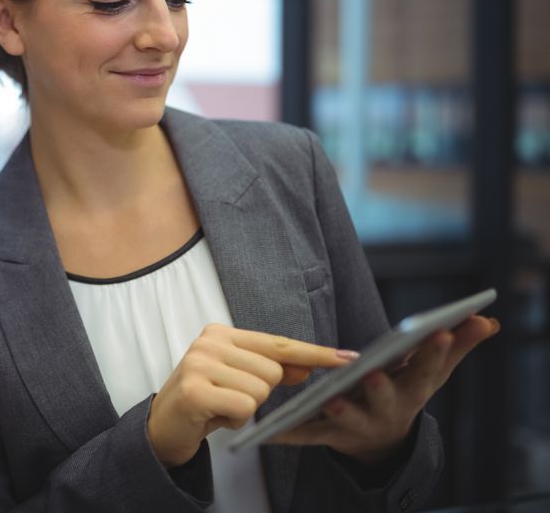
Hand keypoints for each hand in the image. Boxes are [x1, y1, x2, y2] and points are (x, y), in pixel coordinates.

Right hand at [147, 323, 355, 466]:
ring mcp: (199, 364)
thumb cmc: (204, 400)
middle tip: (229, 398)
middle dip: (260, 393)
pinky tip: (214, 417)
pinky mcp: (195, 390)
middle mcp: (209, 342)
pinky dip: (235, 420)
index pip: (278, 344)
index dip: (314, 353)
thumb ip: (270, 370)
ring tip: (221, 407)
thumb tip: (306, 368)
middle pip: (273, 371)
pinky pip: (244, 408)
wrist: (162, 426)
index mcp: (220, 333)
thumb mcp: (238, 380)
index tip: (347, 358)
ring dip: (246, 409)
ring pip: (261, 391)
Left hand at [274, 315, 499, 464]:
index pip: (426, 369)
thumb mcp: (431, 370)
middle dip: (382, 388)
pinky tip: (271, 432)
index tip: (439, 329)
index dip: (433, 351)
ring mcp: (357, 425)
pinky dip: (289, 434)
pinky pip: (305, 435)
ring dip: (341, 411)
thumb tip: (487, 319)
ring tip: (331, 400)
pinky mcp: (327, 435)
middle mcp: (386, 410)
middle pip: (386, 399)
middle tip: (375, 375)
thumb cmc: (405, 390)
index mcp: (411, 390)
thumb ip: (458, 344)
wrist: (379, 439)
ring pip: (348, 419)